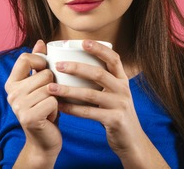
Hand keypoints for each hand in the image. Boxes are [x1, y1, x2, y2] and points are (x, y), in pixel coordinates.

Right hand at [5, 40, 61, 162]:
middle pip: (44, 73)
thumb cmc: (44, 109)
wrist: (44, 141)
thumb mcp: (40, 85)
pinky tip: (50, 116)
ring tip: (49, 107)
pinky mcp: (29, 117)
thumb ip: (37, 64)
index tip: (46, 70)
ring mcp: (18, 106)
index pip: (25, 58)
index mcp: (11, 83)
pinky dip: (57, 108)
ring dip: (56, 98)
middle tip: (48, 99)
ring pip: (50, 87)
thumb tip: (40, 41)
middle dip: (53, 85)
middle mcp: (11, 93)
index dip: (40, 60)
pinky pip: (53, 101)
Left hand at [46, 40, 146, 157]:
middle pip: (99, 73)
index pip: (113, 58)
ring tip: (51, 87)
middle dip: (76, 67)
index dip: (99, 49)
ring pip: (90, 94)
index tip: (83, 42)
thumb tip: (77, 63)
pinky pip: (89, 113)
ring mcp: (120, 104)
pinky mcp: (115, 120)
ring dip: (68, 90)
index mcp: (123, 79)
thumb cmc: (116, 112)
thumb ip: (102, 80)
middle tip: (58, 65)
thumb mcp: (115, 93)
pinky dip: (73, 109)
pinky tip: (60, 106)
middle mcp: (123, 89)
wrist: (132, 140)